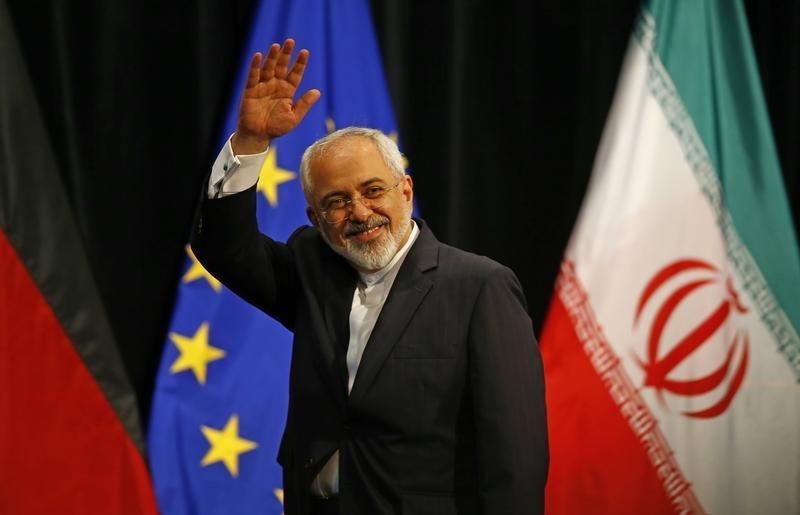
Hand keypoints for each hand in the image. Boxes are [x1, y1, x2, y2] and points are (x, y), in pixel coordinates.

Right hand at [232, 39, 320, 154]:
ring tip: (276, 46)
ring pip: (268, 68)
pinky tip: (259, 56)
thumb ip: (304, 104)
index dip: (300, 63)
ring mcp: (263, 87)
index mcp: (287, 91)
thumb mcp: (294, 117)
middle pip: (281, 67)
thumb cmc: (277, 127)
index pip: (295, 74)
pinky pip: (253, 76)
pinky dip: (256, 66)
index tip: (305, 52)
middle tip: (290, 41)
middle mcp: (276, 86)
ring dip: (272, 57)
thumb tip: (317, 91)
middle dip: (286, 55)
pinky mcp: (251, 90)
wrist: (258, 136)